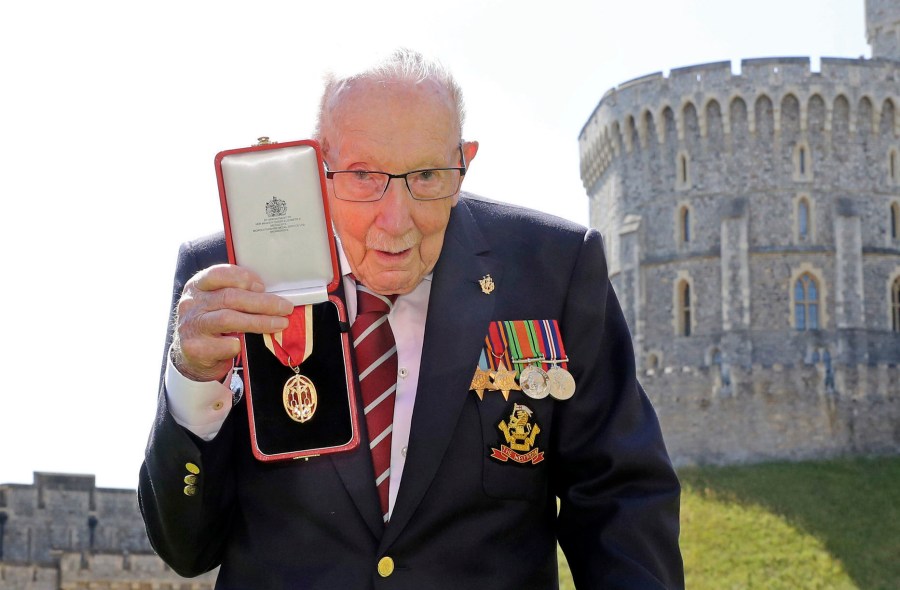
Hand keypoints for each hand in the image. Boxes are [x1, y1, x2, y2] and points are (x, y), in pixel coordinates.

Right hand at [172, 264, 292, 381]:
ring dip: (259, 321)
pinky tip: (245, 345)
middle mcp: (191, 303)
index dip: (243, 277)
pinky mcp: (195, 348)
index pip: (218, 274)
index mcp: (198, 286)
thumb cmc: (213, 325)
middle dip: (263, 302)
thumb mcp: (219, 304)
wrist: (191, 356)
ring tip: (280, 323)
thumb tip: (274, 297)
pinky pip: (225, 345)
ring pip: (229, 319)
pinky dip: (239, 345)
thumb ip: (238, 296)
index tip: (263, 286)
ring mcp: (191, 326)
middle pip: (229, 297)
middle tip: (285, 307)